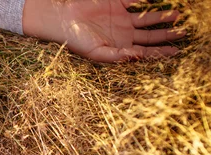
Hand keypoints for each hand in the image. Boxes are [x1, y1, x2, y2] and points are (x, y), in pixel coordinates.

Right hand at [23, 0, 185, 61]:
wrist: (63, 19)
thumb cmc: (76, 40)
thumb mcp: (97, 53)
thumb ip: (118, 56)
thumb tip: (137, 57)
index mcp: (119, 47)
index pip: (145, 51)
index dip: (160, 52)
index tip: (176, 52)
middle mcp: (123, 33)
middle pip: (150, 35)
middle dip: (167, 34)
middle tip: (184, 32)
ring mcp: (122, 17)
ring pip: (147, 18)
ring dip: (162, 16)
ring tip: (177, 15)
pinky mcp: (117, 3)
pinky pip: (136, 1)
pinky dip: (148, 1)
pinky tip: (159, 1)